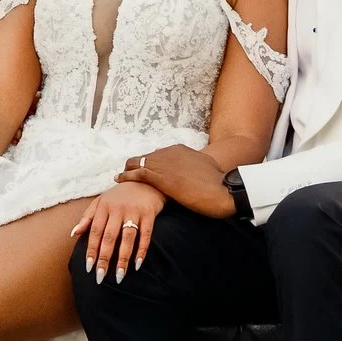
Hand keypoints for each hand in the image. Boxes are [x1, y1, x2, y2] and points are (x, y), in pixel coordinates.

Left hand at [70, 180, 165, 282]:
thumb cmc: (120, 194)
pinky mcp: (149, 213)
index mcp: (104, 207)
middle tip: (100, 276)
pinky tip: (137, 263)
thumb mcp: (101, 201)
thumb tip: (74, 233)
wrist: (146, 179)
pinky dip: (142, 250)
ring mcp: (134, 211)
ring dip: (123, 258)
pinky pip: (146, 235)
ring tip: (119, 276)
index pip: (95, 232)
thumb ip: (87, 217)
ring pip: (127, 238)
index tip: (88, 267)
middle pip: (109, 237)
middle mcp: (118, 209)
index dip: (91, 250)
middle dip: (104, 258)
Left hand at [116, 144, 235, 218]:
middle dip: (137, 165)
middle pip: (146, 157)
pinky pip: (136, 173)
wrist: (222, 190)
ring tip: (120, 176)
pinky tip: (118, 179)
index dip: (150, 162)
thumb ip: (196, 170)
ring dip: (128, 170)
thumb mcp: (207, 171)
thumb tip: (195, 176)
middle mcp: (170, 152)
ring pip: (138, 163)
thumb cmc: (218, 185)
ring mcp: (164, 163)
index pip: (159, 154)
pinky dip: (125, 176)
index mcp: (181, 150)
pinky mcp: (160, 177)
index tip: (145, 168)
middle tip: (128, 173)